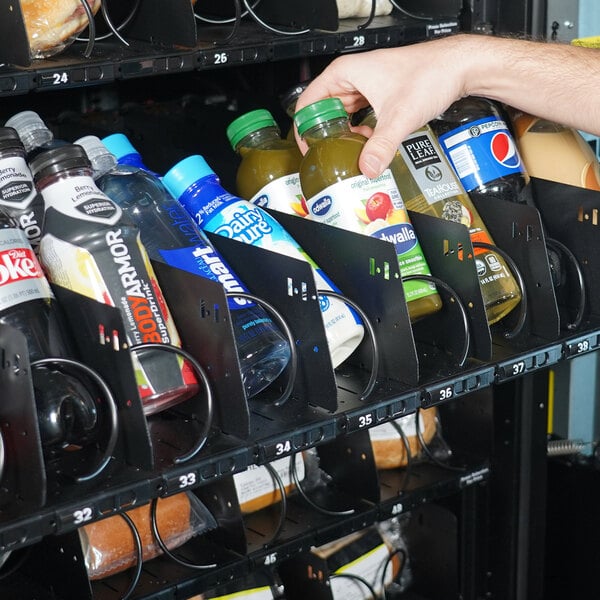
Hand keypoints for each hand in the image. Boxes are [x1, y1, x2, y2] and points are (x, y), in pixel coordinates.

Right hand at [295, 34, 472, 177]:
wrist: (457, 68)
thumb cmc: (431, 73)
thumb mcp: (400, 115)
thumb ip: (381, 146)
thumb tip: (367, 168)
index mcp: (345, 73)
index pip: (307, 104)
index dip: (304, 130)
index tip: (310, 151)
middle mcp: (351, 78)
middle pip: (322, 113)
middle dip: (325, 137)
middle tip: (329, 158)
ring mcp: (363, 86)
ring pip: (341, 116)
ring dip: (343, 136)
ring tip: (348, 154)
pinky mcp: (376, 96)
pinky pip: (357, 117)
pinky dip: (358, 133)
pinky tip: (367, 145)